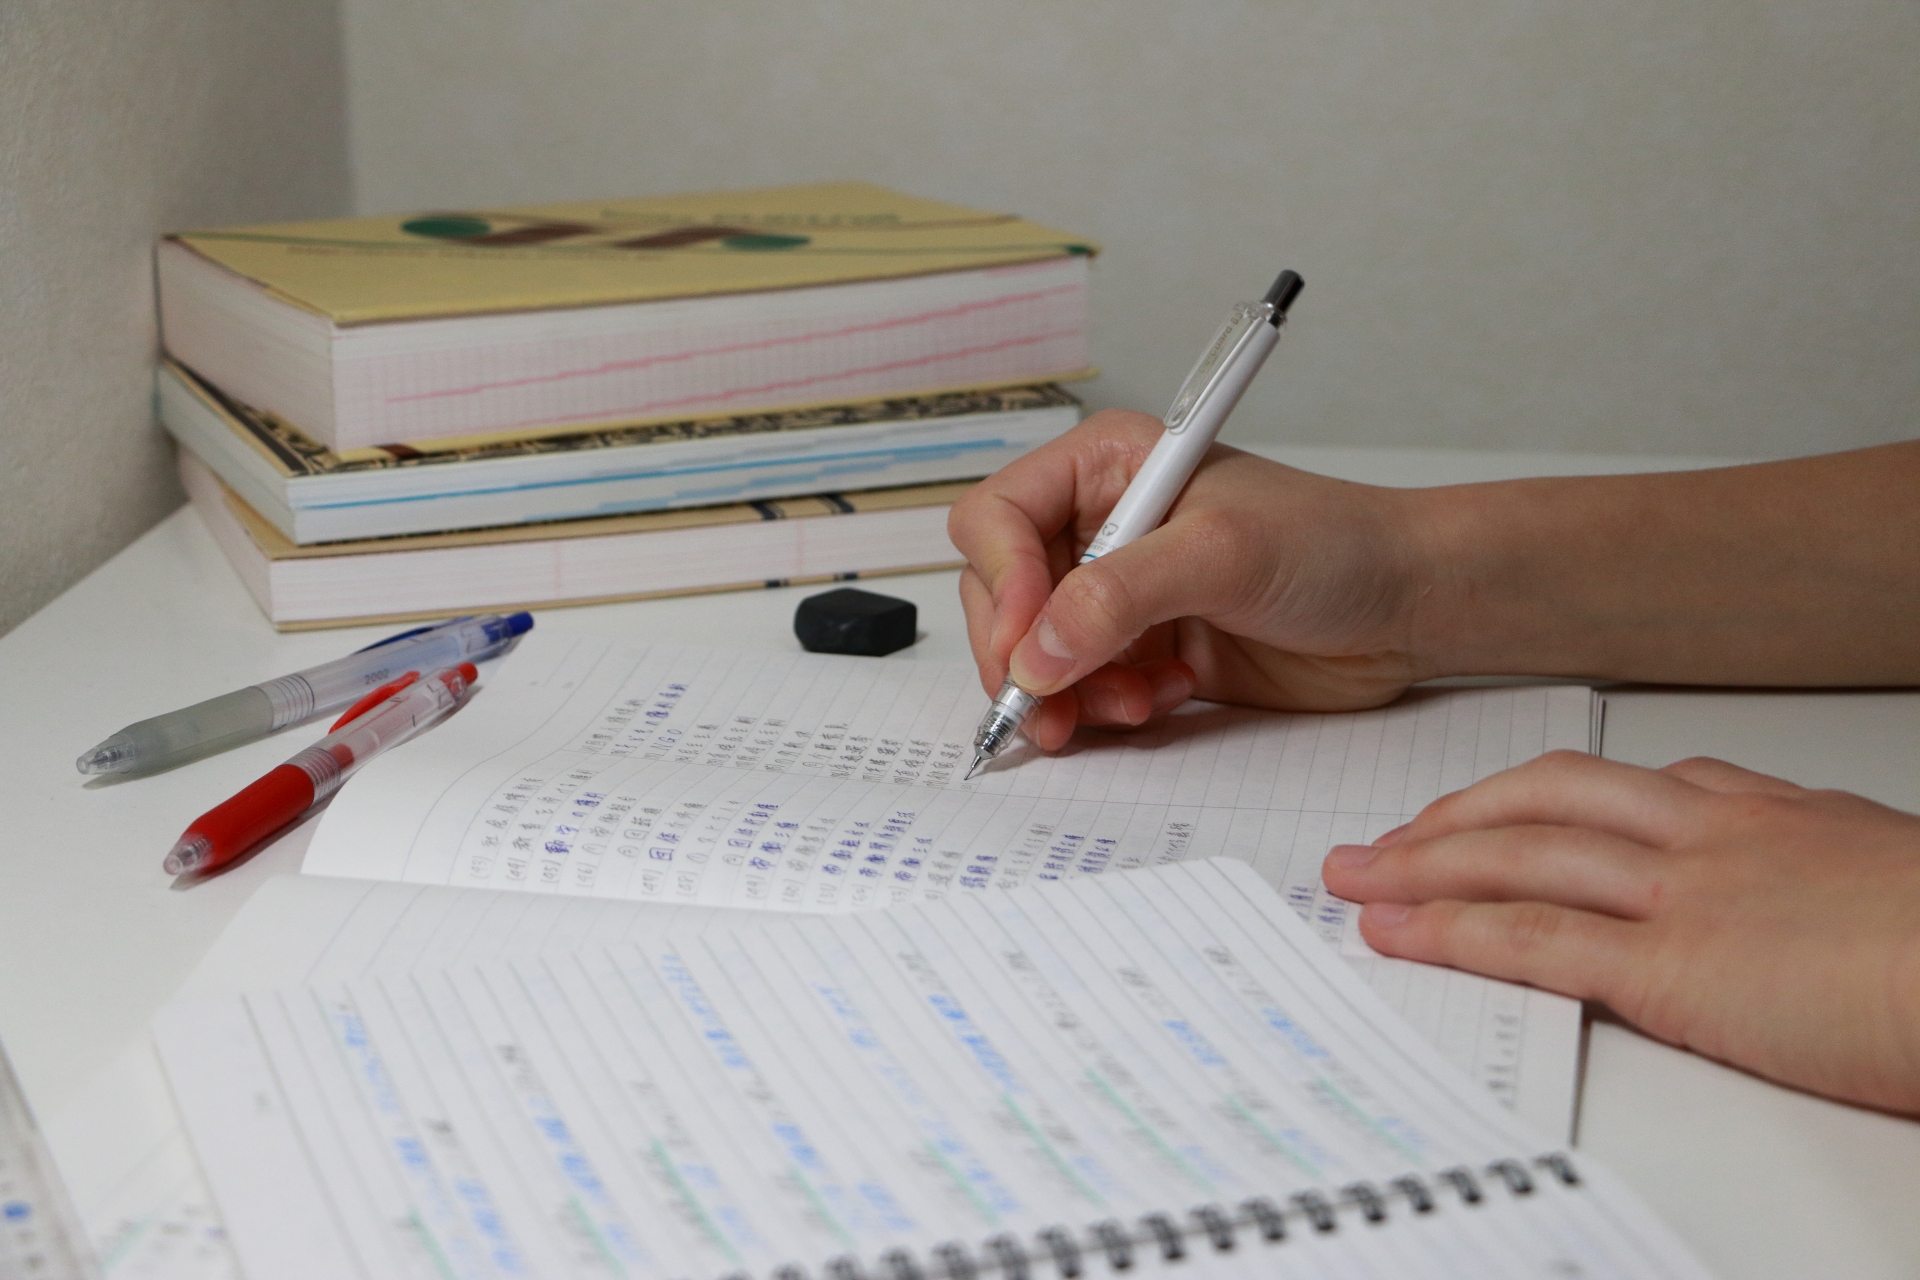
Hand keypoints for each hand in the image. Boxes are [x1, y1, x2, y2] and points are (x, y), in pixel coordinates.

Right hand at [948, 409, 1435, 748]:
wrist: (1407, 606)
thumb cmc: (1334, 545)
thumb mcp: (1221, 554)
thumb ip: (1119, 598)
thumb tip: (1036, 653)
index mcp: (1104, 469)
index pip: (999, 519)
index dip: (1002, 583)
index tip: (1026, 645)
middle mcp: (1100, 527)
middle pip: (1003, 596)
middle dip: (1024, 657)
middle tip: (1048, 708)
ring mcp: (1119, 594)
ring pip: (1036, 655)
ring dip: (1069, 694)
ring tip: (1132, 705)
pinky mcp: (1143, 651)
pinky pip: (1082, 692)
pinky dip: (1106, 710)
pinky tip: (1165, 700)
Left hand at [1321, 751, 1919, 1113]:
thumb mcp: (1887, 877)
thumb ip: (1826, 875)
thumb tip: (1804, 907)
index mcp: (1770, 813)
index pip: (1625, 787)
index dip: (1536, 800)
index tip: (1488, 814)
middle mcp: (1715, 835)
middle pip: (1549, 802)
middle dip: (1455, 818)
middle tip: (1387, 840)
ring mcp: (1689, 893)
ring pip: (1523, 855)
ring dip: (1426, 865)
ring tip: (1360, 879)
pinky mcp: (1677, 967)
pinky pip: (1535, 938)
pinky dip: (1452, 932)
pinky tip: (1401, 935)